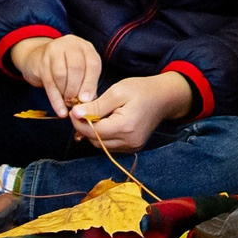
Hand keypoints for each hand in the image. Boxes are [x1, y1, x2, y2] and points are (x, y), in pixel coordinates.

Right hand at [9, 34, 101, 116]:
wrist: (37, 56)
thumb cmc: (65, 66)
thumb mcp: (81, 70)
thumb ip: (87, 84)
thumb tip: (91, 103)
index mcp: (85, 48)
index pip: (92, 64)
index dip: (90, 84)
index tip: (87, 100)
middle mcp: (71, 45)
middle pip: (76, 68)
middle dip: (76, 89)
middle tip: (76, 104)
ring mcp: (54, 51)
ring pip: (61, 74)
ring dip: (65, 93)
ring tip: (68, 103)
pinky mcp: (41, 61)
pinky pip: (49, 82)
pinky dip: (56, 99)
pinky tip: (60, 109)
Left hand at [70, 73, 192, 152]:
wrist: (164, 97)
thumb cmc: (141, 90)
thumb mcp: (118, 91)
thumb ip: (96, 105)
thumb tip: (75, 113)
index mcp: (125, 127)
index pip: (92, 131)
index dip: (78, 122)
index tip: (73, 109)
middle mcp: (129, 142)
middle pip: (95, 140)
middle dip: (85, 127)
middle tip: (81, 111)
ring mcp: (132, 146)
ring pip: (101, 145)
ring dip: (93, 132)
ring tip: (93, 115)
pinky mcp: (133, 147)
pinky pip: (110, 145)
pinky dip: (103, 135)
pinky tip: (104, 122)